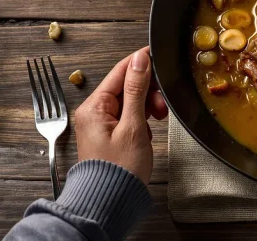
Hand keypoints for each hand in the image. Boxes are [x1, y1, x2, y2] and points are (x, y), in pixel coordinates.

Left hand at [75, 47, 167, 183]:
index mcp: (94, 106)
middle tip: (162, 104)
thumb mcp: (133, 126)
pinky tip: (150, 127)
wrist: (111, 201)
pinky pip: (129, 115)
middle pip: (126, 85)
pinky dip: (142, 117)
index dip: (140, 63)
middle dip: (148, 90)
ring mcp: (102, 123)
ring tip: (159, 118)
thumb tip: (139, 60)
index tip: (157, 55)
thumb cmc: (119, 170)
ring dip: (147, 105)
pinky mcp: (111, 134)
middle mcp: (94, 112)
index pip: (119, 72)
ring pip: (130, 100)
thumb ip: (136, 90)